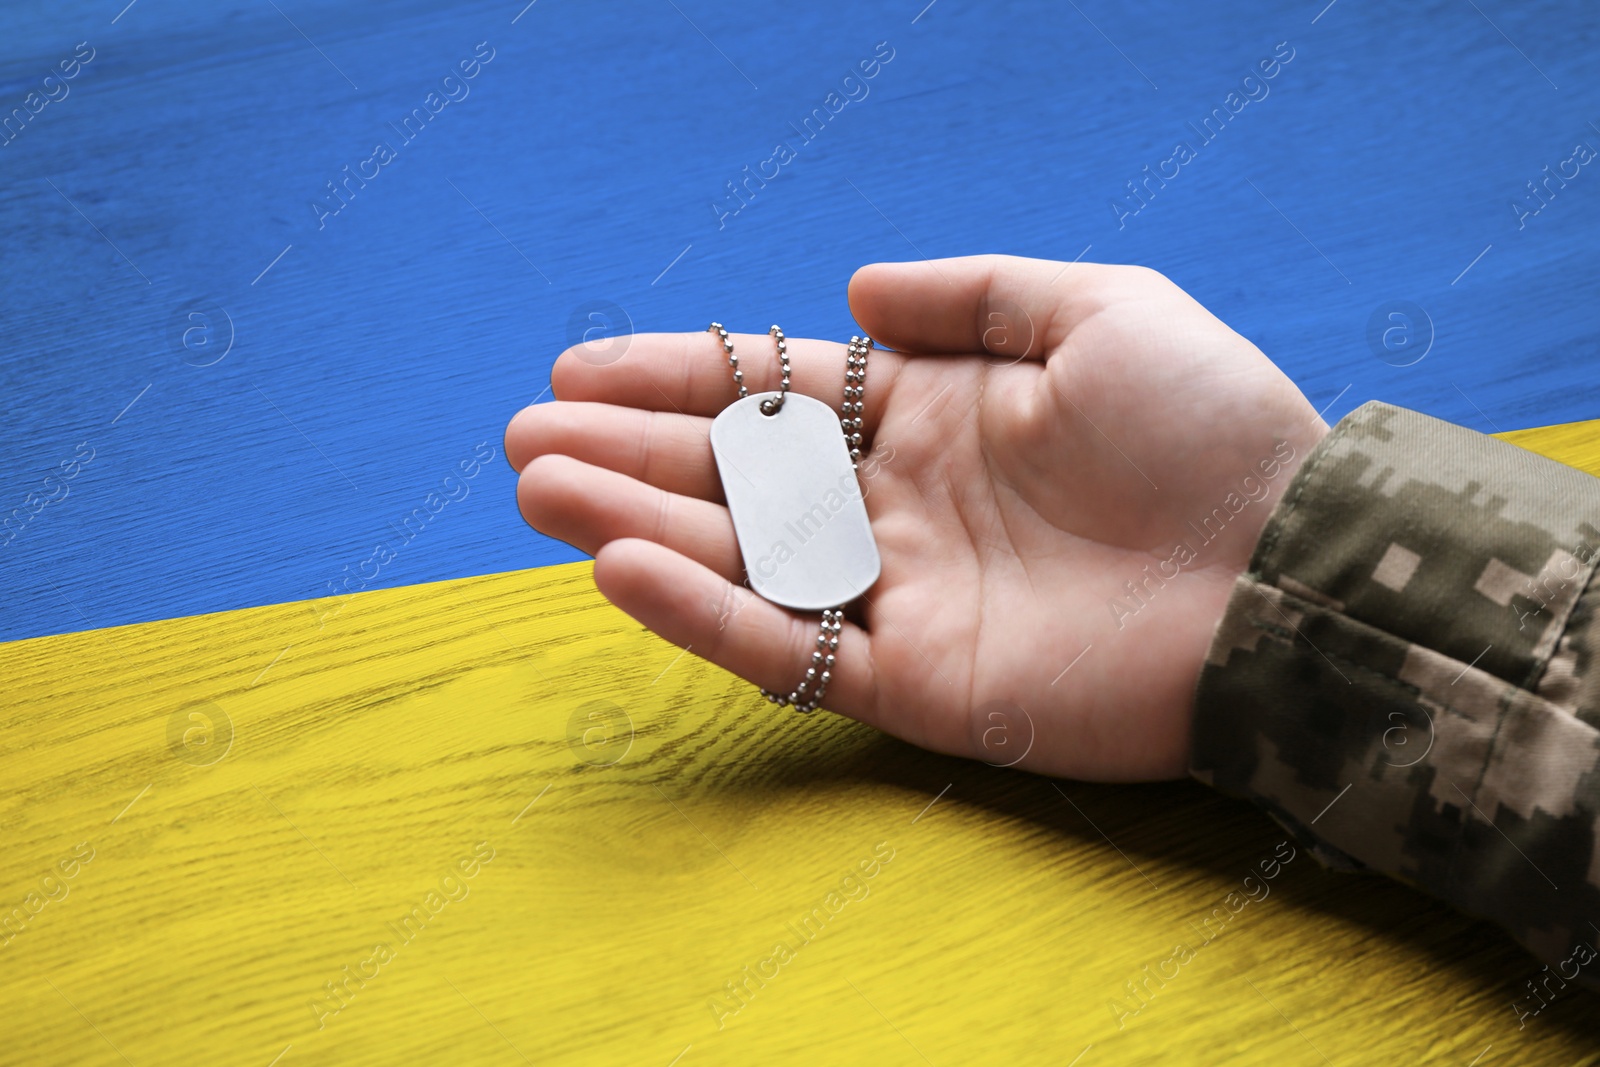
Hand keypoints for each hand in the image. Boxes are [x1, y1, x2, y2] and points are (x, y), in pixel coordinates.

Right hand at [505, 255, 1326, 779]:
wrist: (1291, 575)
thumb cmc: (1213, 432)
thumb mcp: (1103, 310)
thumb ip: (975, 295)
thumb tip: (852, 295)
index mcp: (935, 417)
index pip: (775, 392)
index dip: (676, 377)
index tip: (579, 368)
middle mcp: (901, 506)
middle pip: (734, 476)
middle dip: (628, 453)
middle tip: (525, 440)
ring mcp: (902, 598)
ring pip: (740, 559)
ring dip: (634, 524)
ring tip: (538, 490)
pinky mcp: (917, 685)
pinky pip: (788, 650)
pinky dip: (703, 615)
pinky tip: (621, 568)